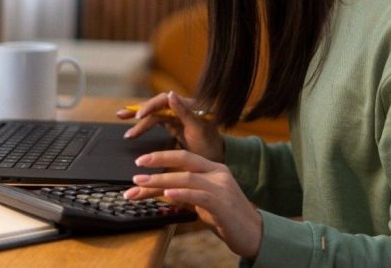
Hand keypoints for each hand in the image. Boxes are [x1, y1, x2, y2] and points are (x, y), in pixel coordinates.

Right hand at [118, 91, 223, 162]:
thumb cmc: (212, 144)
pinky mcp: (173, 127)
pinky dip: (145, 127)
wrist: (217, 160)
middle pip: (156, 107)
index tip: (139, 116)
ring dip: (139, 123)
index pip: (164, 100)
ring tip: (126, 132)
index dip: (150, 106)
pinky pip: (156, 124)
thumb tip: (171, 93)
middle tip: (121, 115)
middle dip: (138, 110)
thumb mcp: (199, 128)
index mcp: (188, 106)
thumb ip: (185, 111)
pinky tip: (135, 132)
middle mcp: (181, 109)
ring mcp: (177, 118)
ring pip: (154, 116)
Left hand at [127, 149, 262, 258]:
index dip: (162, 156)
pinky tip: (168, 193)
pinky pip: (199, 195)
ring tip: (142, 184)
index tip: (140, 162)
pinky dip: (181, 193)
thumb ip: (185, 193)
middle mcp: (218, 173)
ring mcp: (221, 187)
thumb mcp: (203, 201)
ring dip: (162, 180)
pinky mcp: (222, 204)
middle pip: (184, 160)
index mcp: (214, 169)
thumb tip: (161, 190)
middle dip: (158, 162)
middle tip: (136, 172)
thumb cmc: (227, 217)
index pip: (185, 157)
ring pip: (187, 177)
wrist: (254, 233)